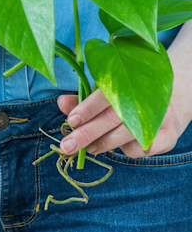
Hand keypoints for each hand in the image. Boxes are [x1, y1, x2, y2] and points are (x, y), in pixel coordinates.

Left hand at [57, 90, 190, 157]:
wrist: (169, 103)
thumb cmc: (127, 99)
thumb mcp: (106, 94)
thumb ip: (83, 100)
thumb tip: (62, 103)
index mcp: (129, 82)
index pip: (106, 95)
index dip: (88, 108)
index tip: (71, 120)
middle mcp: (146, 98)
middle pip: (113, 118)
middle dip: (87, 133)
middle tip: (67, 146)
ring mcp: (160, 117)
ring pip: (125, 135)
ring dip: (102, 143)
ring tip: (89, 148)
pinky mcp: (168, 136)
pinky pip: (141, 148)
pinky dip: (127, 149)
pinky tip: (122, 143)